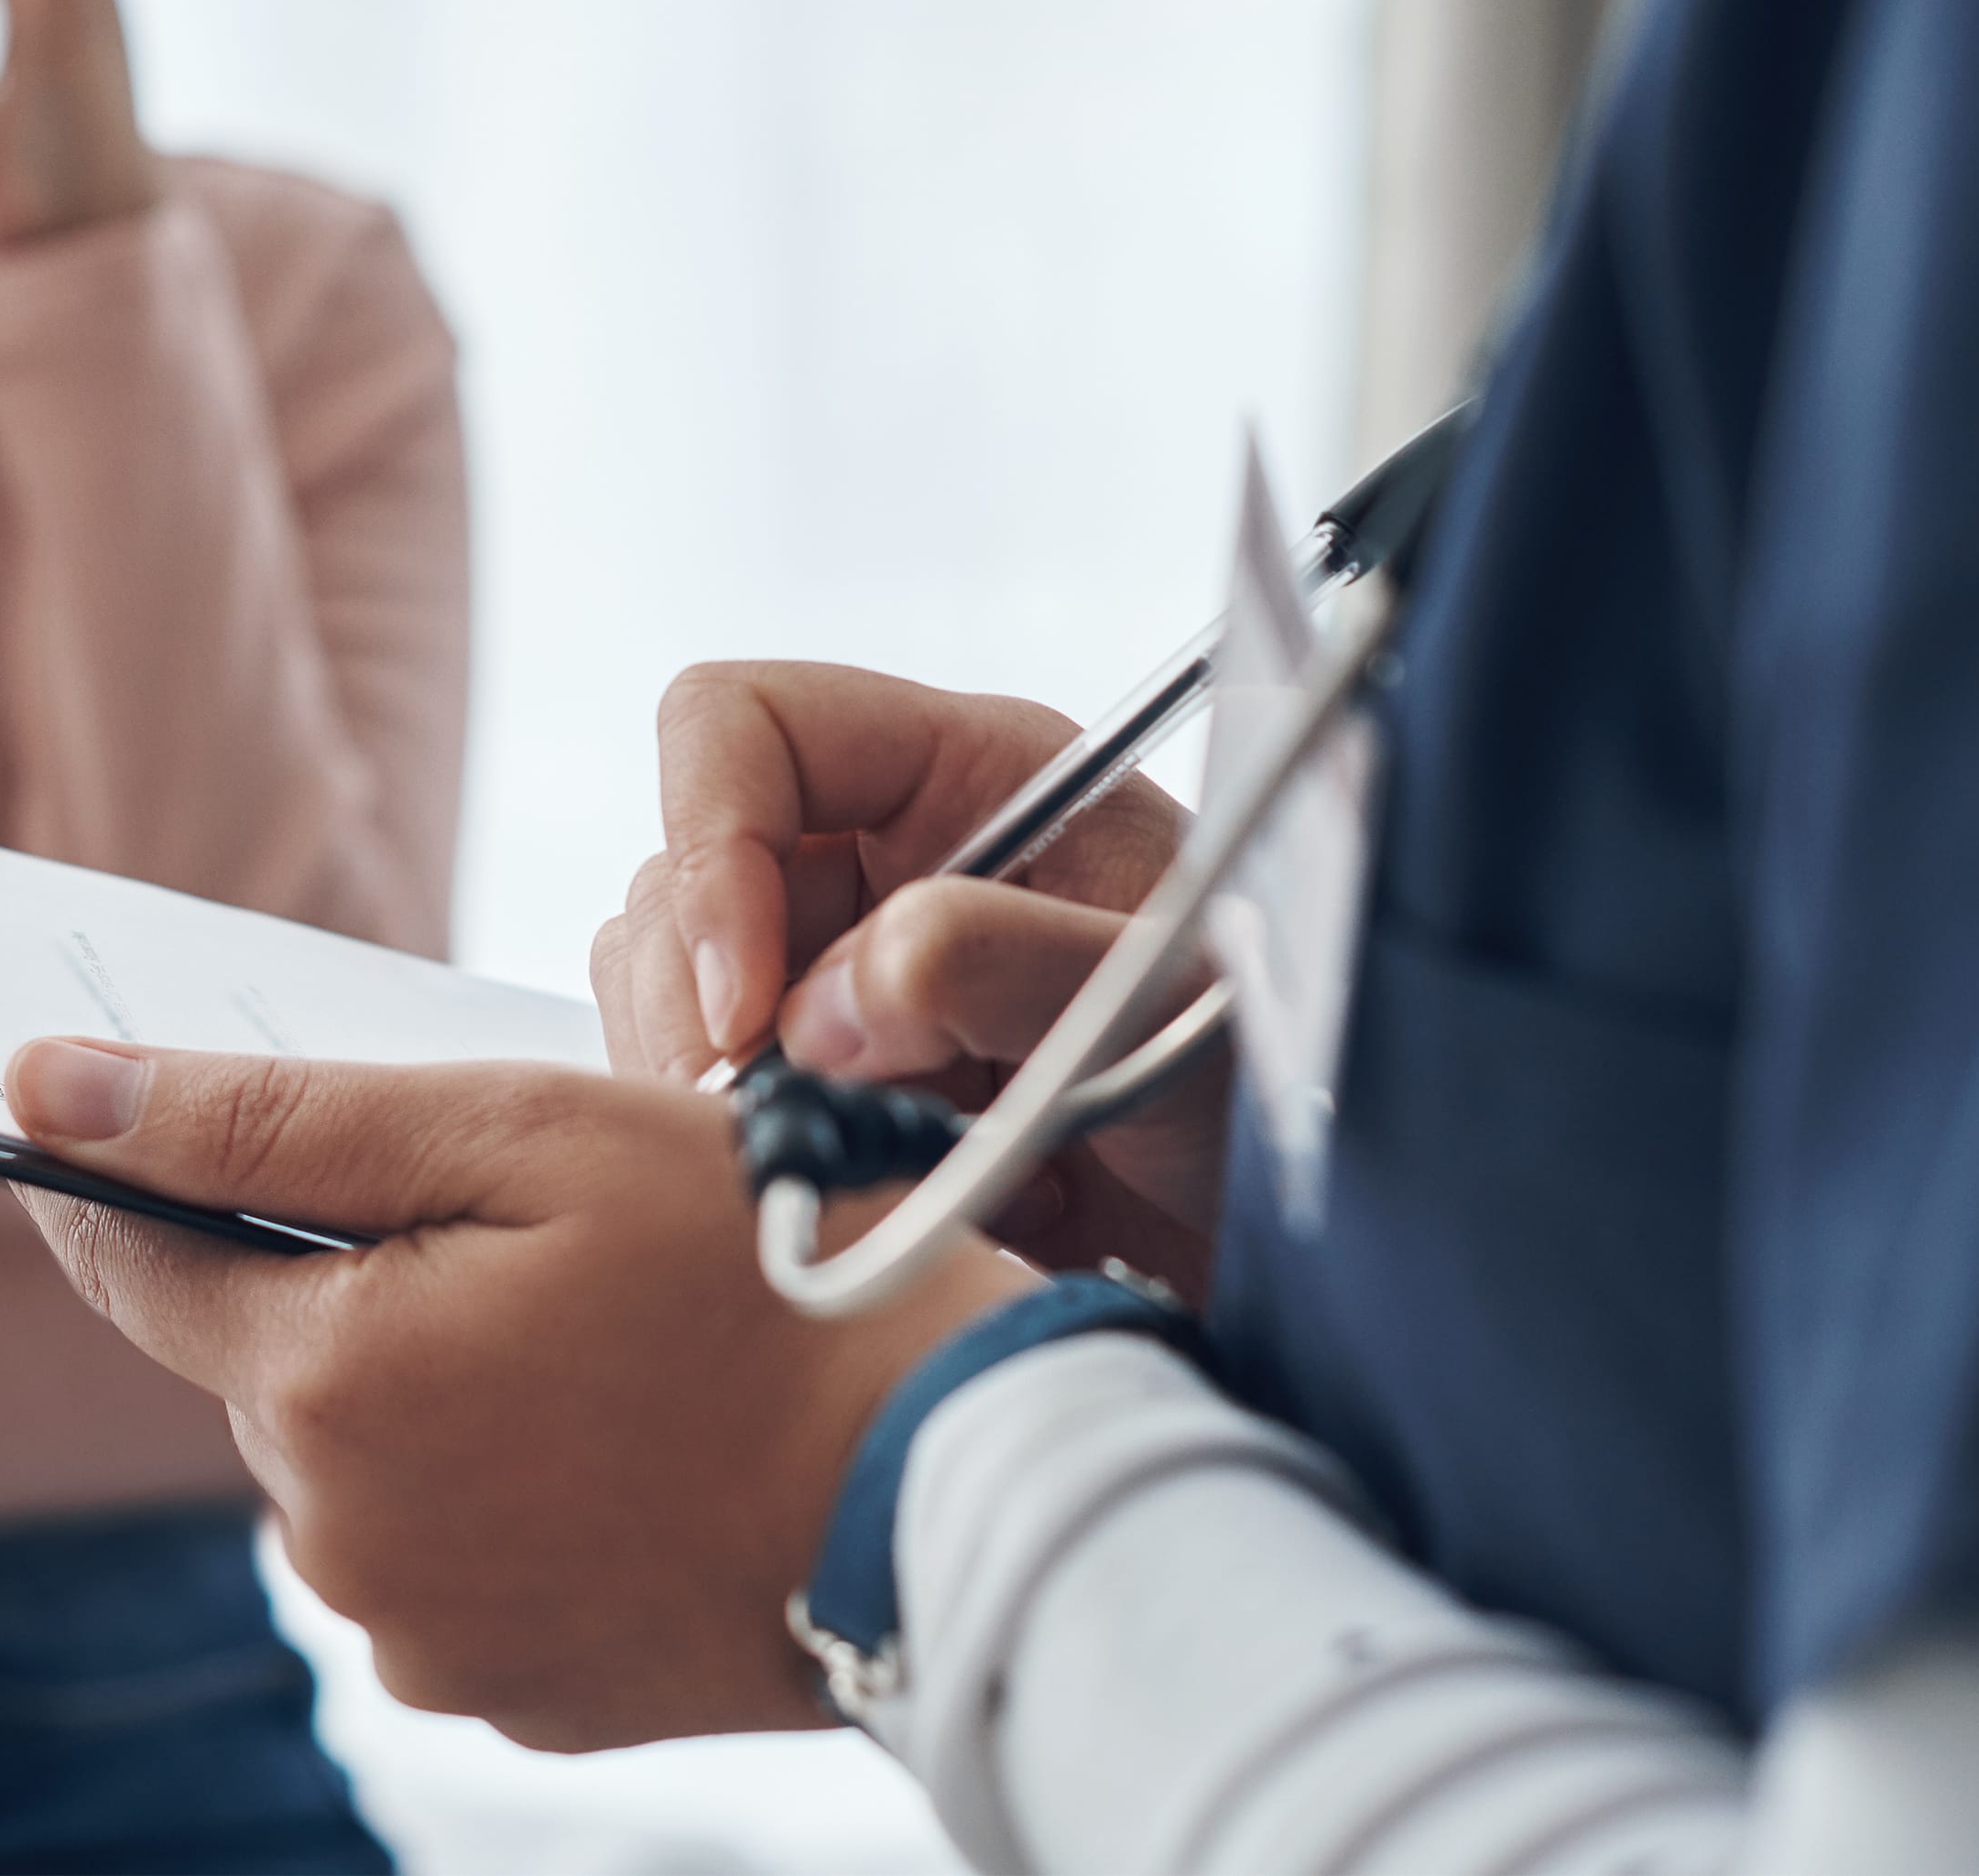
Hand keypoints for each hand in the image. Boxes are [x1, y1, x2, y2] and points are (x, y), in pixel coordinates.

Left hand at [5, 1040, 1038, 1751]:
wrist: (965, 1485)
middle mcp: (340, 1543)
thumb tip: (39, 1092)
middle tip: (523, 1228)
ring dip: (433, 1389)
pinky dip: (504, 1490)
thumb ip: (266, 1118)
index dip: (121, 1172)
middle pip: (268, 1361)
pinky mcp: (511, 1697)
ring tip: (603, 1343)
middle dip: (352, 1279)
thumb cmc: (766, 1269)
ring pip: (361, 1462)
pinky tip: (624, 1444)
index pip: (132, 1260)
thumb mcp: (520, 1135)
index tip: (117, 1112)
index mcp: (322, 1385)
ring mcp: (427, 1641)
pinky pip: (448, 1559)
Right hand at [593, 662, 1226, 1291]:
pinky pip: (707, 1106)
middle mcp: (883, 861)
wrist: (1305, 1251)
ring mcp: (845, 982)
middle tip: (781, 1132)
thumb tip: (824, 1004)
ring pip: (672, 997)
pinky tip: (877, 1205)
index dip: (711, 845)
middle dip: (708, 1011)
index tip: (747, 1007)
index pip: (742, 727)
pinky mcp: (829, 1096)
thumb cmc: (1271, 1088)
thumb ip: (997, 965)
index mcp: (962, 776)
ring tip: (870, 1173)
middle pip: (682, 877)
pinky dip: (756, 1165)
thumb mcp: (1163, 1001)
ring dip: (730, 1098)